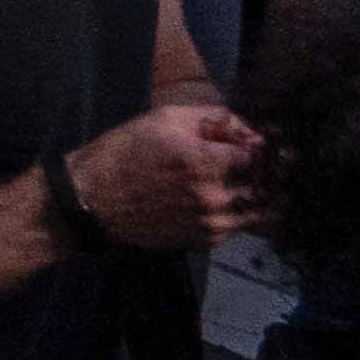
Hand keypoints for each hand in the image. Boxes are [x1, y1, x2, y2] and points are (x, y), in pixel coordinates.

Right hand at [60, 97, 272, 255]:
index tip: (253, 143)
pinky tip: (227, 201)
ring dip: (261, 197)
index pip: (259, 154)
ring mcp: (212, 223)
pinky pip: (241, 227)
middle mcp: (213, 196)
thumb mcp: (163, 119)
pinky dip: (243, 213)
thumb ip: (212, 118)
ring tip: (250, 184)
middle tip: (257, 163)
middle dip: (266, 172)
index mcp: (203, 161)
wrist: (93, 201)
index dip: (259, 146)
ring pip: (261, 212)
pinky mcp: (206, 240)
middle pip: (265, 185)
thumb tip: (249, 130)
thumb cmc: (124, 152)